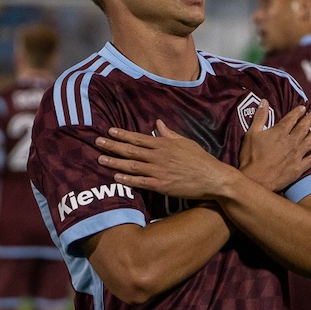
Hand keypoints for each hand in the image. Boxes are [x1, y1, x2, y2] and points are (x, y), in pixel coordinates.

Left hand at [96, 120, 235, 199]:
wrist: (213, 178)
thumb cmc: (200, 159)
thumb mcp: (185, 142)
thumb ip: (169, 134)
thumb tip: (158, 123)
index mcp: (164, 144)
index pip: (138, 138)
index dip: (122, 135)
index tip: (109, 131)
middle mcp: (159, 156)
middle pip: (131, 150)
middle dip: (112, 146)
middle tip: (97, 142)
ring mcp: (159, 171)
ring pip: (132, 165)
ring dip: (115, 161)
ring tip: (100, 158)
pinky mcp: (161, 186)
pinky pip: (140, 182)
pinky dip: (127, 179)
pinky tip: (115, 176)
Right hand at [239, 104, 310, 192]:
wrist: (256, 179)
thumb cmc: (251, 156)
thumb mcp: (252, 133)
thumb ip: (260, 117)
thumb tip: (264, 101)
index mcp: (280, 132)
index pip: (291, 119)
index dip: (297, 112)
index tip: (303, 108)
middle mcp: (291, 142)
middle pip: (302, 128)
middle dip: (308, 120)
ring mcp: (296, 155)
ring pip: (308, 142)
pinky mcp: (298, 168)